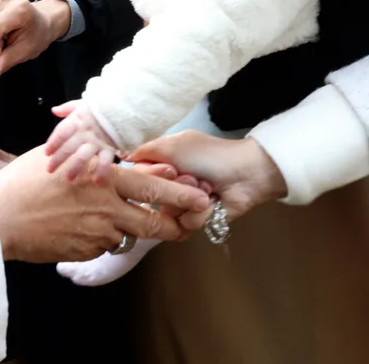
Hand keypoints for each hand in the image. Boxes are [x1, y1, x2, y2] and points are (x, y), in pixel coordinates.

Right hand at [0, 148, 210, 261]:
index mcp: (102, 178)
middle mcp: (106, 208)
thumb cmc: (24, 179)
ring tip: (109, 217)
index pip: (153, 188)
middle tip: (186, 224)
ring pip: (129, 236)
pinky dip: (101, 238)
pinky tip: (80, 226)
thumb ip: (96, 155)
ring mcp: (96, 233)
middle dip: (175, 225)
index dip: (180, 195)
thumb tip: (126, 156)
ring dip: (129, 229)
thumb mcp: (62, 155)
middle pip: (154, 223)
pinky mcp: (84, 252)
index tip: (200, 196)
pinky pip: (104, 246)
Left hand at [46, 100, 119, 181]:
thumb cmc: (100, 107)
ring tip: (68, 179)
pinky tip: (96, 181)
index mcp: (77, 121)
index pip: (62, 132)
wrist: (123, 108)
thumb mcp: (82, 103)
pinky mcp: (110, 148)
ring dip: (75, 168)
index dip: (53, 142)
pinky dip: (101, 171)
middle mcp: (85, 133)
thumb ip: (67, 108)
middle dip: (58, 160)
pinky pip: (105, 162)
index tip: (46, 153)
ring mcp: (97, 142)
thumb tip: (54, 110)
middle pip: (68, 147)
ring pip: (83, 157)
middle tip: (49, 170)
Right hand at [128, 132, 286, 229]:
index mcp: (163, 163)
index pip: (139, 177)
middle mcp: (170, 184)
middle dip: (171, 189)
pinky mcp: (198, 219)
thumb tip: (123, 158)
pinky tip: (213, 202)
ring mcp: (184, 202)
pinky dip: (201, 212)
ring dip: (187, 201)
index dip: (147, 177)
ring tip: (206, 190)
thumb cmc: (209, 155)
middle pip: (151, 198)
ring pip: (168, 214)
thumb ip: (144, 152)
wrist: (245, 173)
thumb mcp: (172, 145)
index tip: (163, 170)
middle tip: (189, 177)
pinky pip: (187, 224)